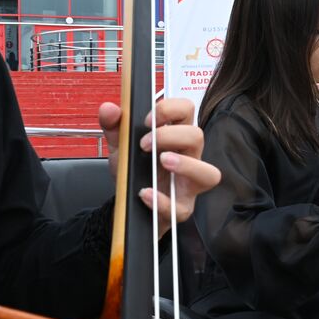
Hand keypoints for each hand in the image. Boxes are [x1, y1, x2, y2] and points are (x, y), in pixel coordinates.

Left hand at [99, 99, 221, 235]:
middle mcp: (189, 157)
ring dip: (186, 165)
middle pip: (197, 136)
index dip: (170, 109)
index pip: (187, 110)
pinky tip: (145, 193)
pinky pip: (181, 207)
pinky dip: (162, 200)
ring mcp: (189, 184)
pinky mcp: (181, 208)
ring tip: (162, 161)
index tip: (148, 119)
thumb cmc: (134, 172)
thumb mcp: (120, 146)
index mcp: (176, 136)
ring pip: (209, 174)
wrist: (127, 205)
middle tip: (144, 144)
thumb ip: (114, 126)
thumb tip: (109, 109)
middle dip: (170, 135)